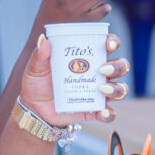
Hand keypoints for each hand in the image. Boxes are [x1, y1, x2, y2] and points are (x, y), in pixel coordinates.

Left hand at [16, 31, 130, 126]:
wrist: (34, 110)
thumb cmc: (37, 84)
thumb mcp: (36, 68)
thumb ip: (40, 55)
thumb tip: (44, 40)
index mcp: (87, 58)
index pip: (107, 46)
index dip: (114, 42)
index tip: (109, 44)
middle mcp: (98, 74)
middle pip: (121, 67)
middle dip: (117, 66)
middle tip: (103, 69)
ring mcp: (98, 94)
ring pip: (120, 89)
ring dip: (116, 88)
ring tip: (102, 89)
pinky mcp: (95, 112)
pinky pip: (109, 114)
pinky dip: (109, 114)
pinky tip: (102, 112)